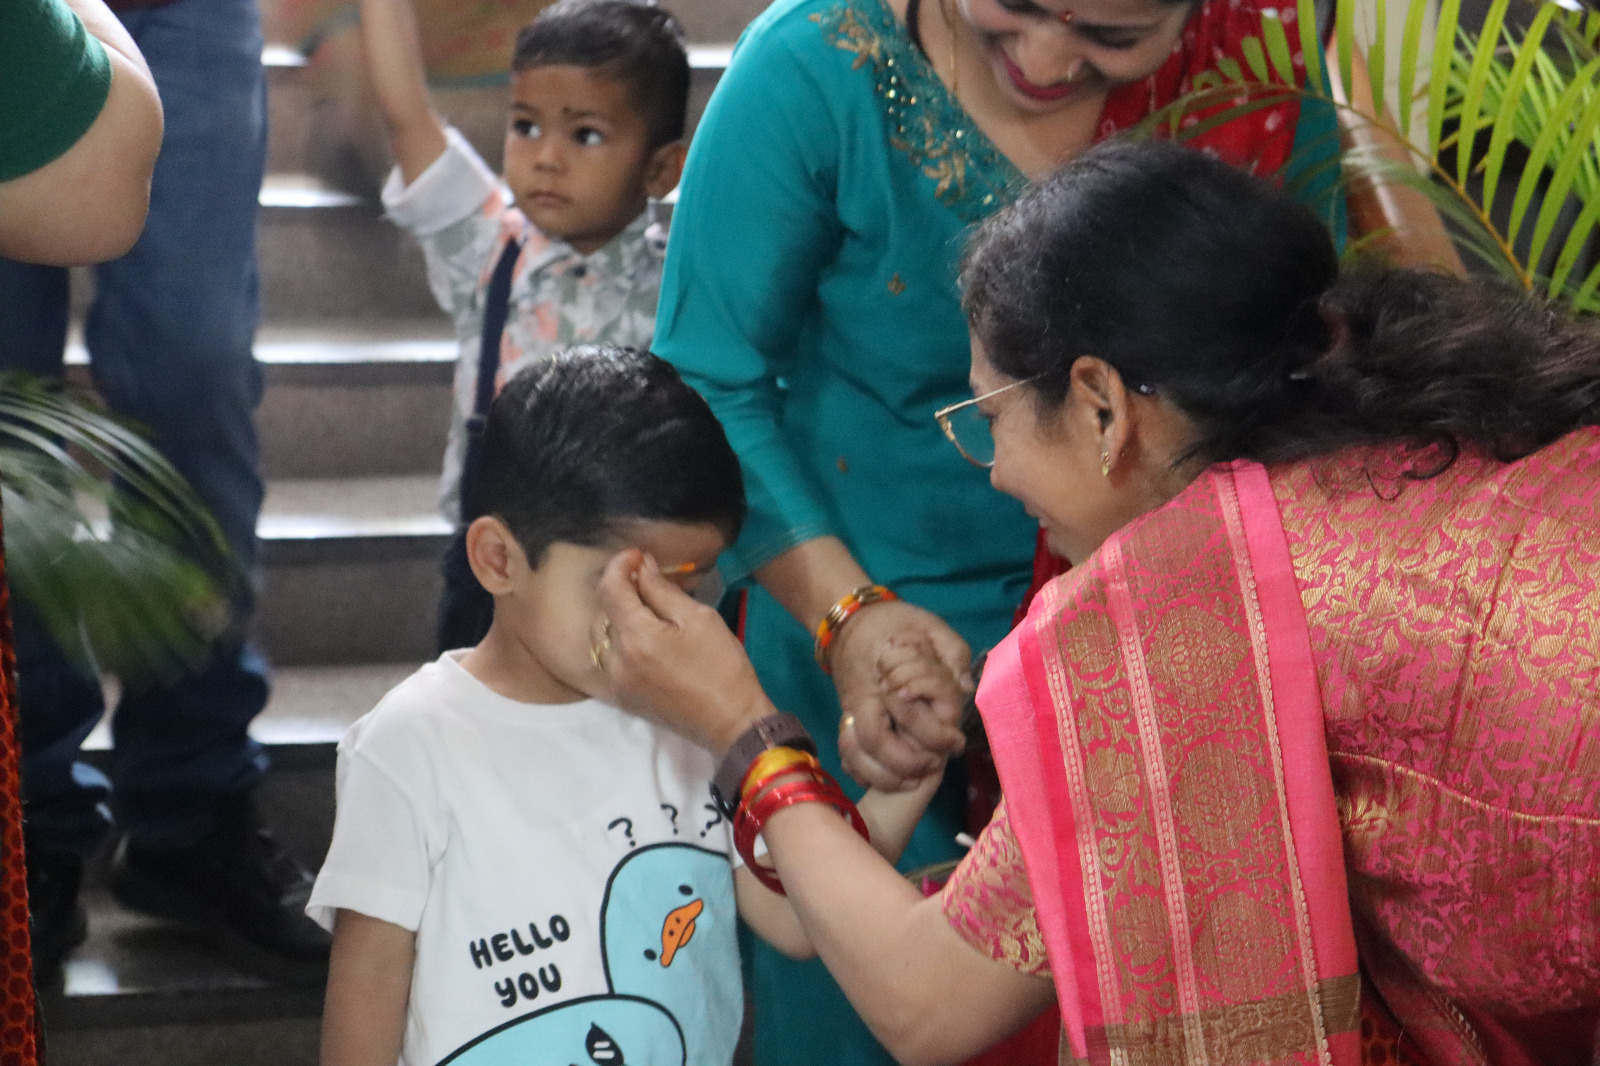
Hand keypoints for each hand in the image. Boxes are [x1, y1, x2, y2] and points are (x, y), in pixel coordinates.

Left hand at [595, 549, 773, 755]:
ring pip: (602, 637)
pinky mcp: (622, 698)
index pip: (609, 589)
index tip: (638, 555)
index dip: (620, 565)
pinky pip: (609, 660)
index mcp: (635, 637)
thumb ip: (662, 590)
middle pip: (603, 612)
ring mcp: (615, 683)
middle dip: (621, 591)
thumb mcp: (698, 619)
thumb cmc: (722, 666)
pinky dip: (620, 642)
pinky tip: (645, 639)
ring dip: (618, 617)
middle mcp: (615, 661)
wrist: (731, 723)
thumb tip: (641, 567)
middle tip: (649, 580)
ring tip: (647, 610)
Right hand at [828, 600, 970, 790]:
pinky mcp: (847, 720)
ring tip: (914, 780)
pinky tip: (890, 780)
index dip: (934, 734)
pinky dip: (863, 774)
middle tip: (936, 765)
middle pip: (876, 741)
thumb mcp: (931, 625)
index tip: (956, 741)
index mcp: (887, 674)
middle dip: (908, 762)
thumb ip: (952, 652)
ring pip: (856, 753)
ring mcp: (851, 711)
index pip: (907, 713)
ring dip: (885, 775)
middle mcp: (865, 697)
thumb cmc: (897, 624)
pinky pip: (847, 755)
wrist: (851, 621)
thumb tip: (964, 687)